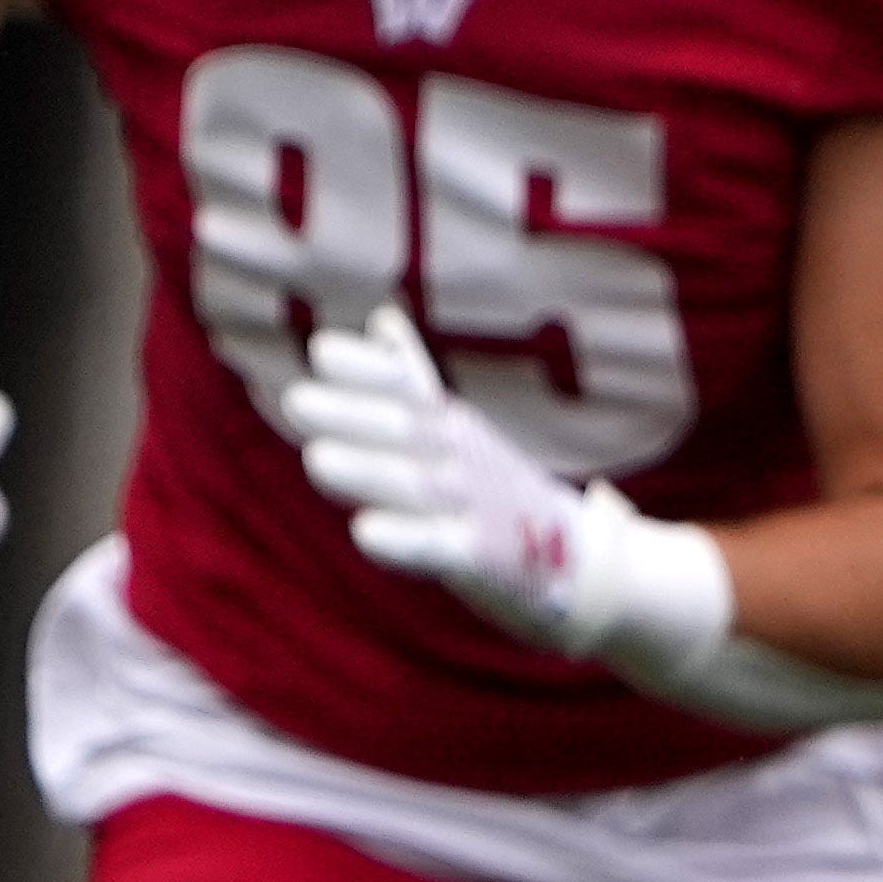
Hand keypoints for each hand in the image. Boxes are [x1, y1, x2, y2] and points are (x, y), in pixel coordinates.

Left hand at [286, 306, 723, 679]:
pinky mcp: (484, 562)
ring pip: (418, 487)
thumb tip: (379, 317)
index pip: (409, 388)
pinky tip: (366, 532)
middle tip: (296, 400)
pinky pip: (442, 549)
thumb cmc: (498, 493)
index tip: (323, 351)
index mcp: (451, 428)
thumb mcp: (457, 428)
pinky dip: (407, 539)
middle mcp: (463, 461)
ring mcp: (475, 510)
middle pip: (408, 432)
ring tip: (315, 459)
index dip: (368, 370)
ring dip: (368, 470)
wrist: (586, 564)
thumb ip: (412, 376)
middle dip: (353, 415)